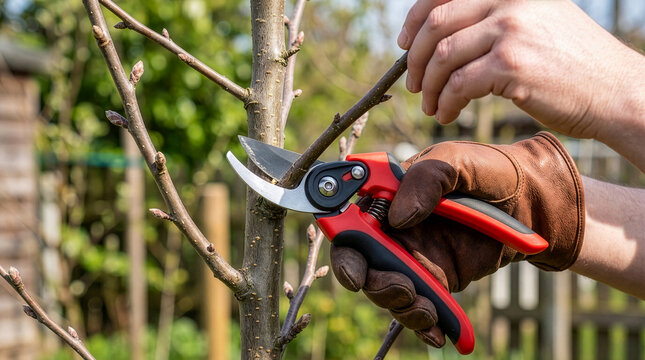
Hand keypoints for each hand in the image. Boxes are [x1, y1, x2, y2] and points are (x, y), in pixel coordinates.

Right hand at [330, 132, 584, 345]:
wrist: (533, 201)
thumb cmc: (489, 170)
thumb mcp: (458, 162)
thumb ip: (427, 180)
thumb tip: (398, 218)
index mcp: (386, 197)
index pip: (349, 224)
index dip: (345, 250)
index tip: (356, 273)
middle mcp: (393, 230)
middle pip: (363, 266)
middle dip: (377, 285)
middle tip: (405, 289)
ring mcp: (414, 258)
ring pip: (389, 292)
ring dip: (403, 307)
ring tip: (430, 310)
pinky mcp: (437, 281)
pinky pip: (421, 308)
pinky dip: (426, 326)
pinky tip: (441, 334)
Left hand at [399, 0, 644, 139]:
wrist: (615, 91)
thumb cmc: (573, 65)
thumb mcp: (537, 23)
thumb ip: (494, 21)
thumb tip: (443, 38)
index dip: (415, 18)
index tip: (405, 43)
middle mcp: (509, 0)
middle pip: (436, 23)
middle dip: (415, 58)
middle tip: (415, 83)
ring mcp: (511, 30)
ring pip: (442, 56)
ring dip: (429, 86)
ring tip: (431, 105)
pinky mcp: (512, 64)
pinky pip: (459, 85)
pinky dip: (446, 103)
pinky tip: (447, 114)